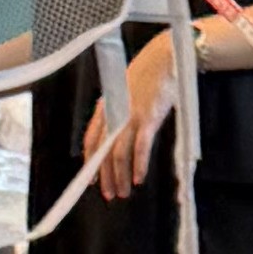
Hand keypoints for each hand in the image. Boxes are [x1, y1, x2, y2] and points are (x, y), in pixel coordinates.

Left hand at [86, 36, 177, 193]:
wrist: (163, 58)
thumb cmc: (147, 76)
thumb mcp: (125, 94)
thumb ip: (119, 112)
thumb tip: (118, 134)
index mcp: (105, 107)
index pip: (91, 140)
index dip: (90, 162)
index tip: (91, 181)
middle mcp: (113, 114)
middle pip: (103, 152)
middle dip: (104, 177)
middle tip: (109, 195)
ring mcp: (130, 116)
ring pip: (118, 154)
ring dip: (120, 176)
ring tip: (124, 192)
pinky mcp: (148, 118)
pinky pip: (140, 147)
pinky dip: (138, 165)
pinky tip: (139, 179)